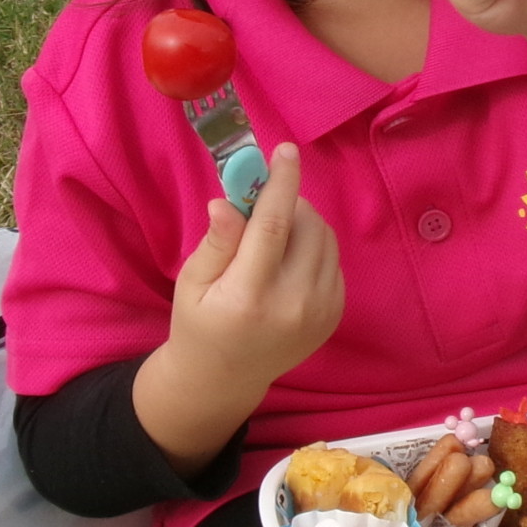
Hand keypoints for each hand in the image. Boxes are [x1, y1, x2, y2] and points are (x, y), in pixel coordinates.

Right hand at [161, 144, 342, 405]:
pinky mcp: (334, 314)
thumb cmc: (200, 323)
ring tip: (271, 237)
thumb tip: (228, 202)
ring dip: (302, 222)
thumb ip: (216, 242)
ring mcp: (321, 312)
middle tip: (260, 208)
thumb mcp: (192, 283)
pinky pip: (332, 258)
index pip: (274, 226)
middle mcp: (294, 304)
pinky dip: (312, 246)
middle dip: (286, 203)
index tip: (285, 150)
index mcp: (250, 296)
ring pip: (325, 238)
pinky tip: (287, 262)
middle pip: (306, 225)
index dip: (282, 182)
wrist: (226, 376)